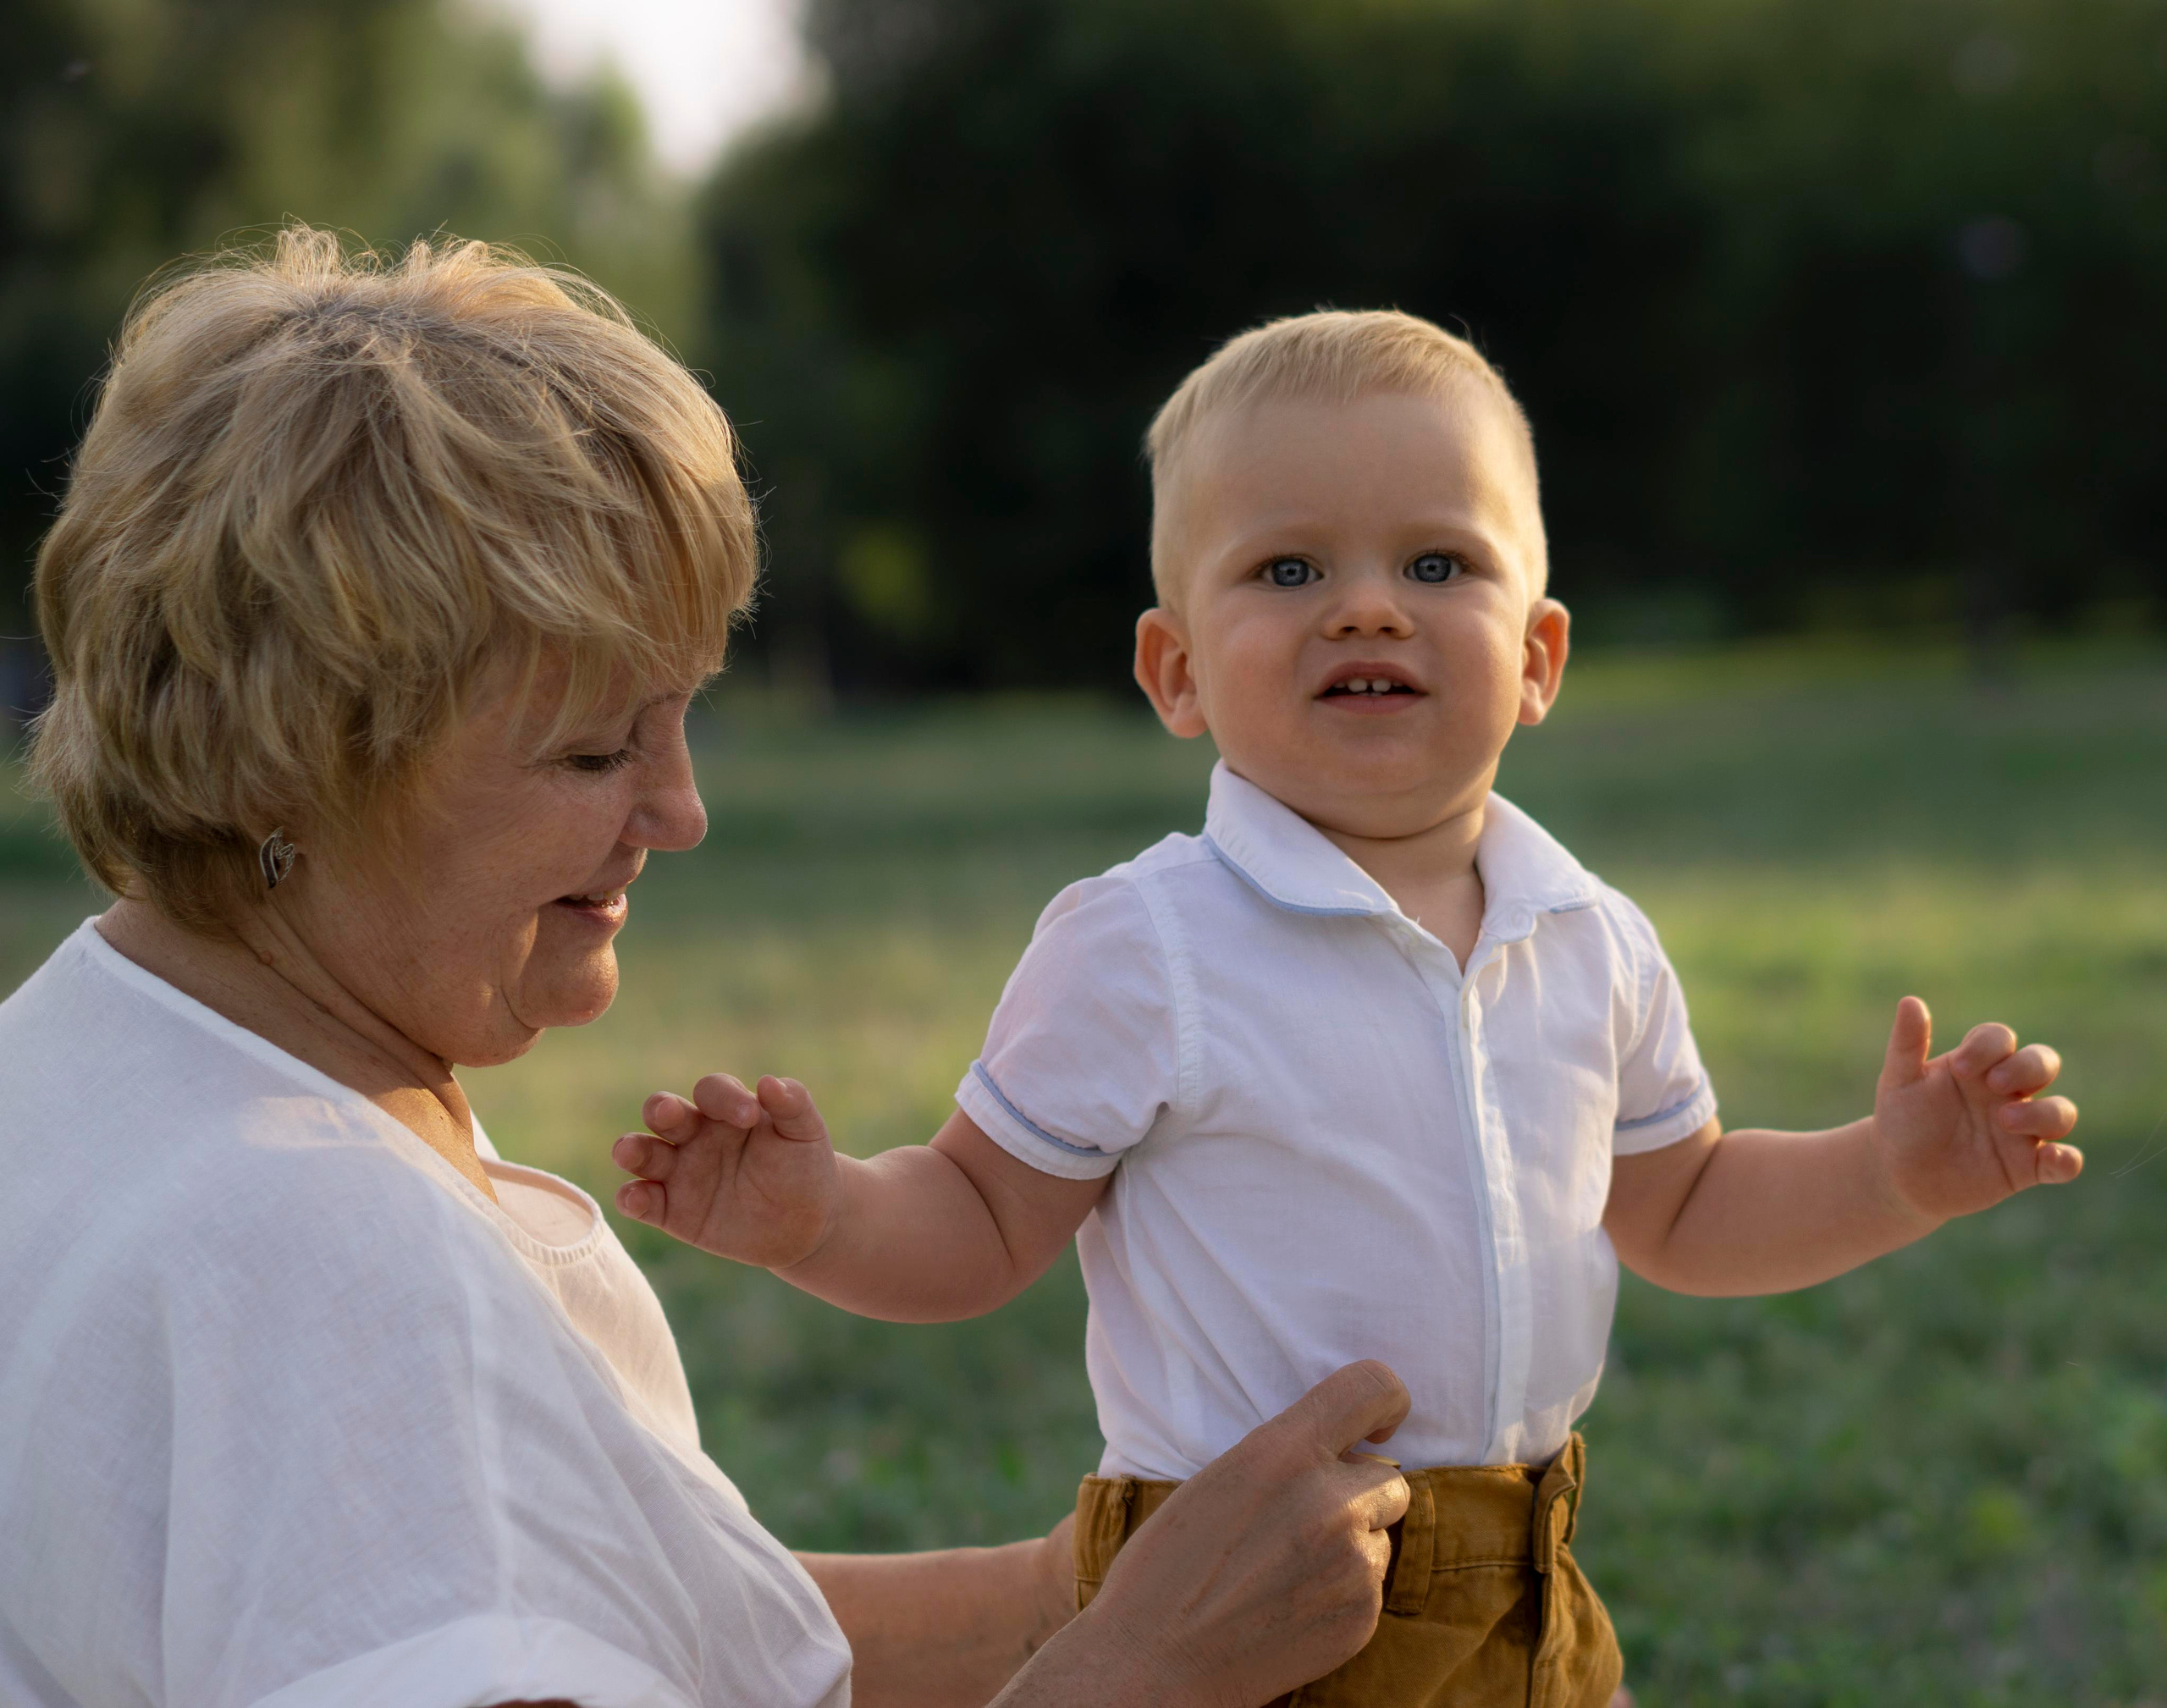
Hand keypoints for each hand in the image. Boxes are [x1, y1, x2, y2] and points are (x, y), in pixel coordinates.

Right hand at [612, 1074, 839, 1268]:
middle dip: (661, 1109)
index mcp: (726, 1110)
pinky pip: (642, 1201)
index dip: (725, 1098)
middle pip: (663, 1112)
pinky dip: (632, 1198)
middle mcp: (694, 1135)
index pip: (711, 1091)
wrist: (805, 1223)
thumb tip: (770, 1082)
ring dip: (631, 1149)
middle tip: (669, 1113)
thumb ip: (793, 1105)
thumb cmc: (803, 1167)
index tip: (750, 1116)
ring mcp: (679, 1172)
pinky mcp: (671, 1210)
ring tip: (629, 1152)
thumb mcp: (806, 1134)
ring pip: (642, 1152)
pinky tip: (636, 1199)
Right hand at [1062, 1361, 1412, 1707]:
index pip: (1373, 1389)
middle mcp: (1329, 1501)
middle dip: (1358, 1494)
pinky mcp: (1362, 1616)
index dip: (1387, 1402)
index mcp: (1283, 1452)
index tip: (1376, 1428)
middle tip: (1306, 1521)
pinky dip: (1343, 1592)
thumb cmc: (1168, 1566)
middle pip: (1389, 1477)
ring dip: (1351, 1544)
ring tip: (1286, 1570)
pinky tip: (1291, 1606)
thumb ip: (1287, 1455)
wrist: (1155, 1662)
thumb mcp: (1220, 1478)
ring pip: (1380, 1534)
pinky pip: (1372, 1585)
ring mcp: (1353, 1563)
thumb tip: (1341, 1450)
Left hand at [1871, 997, 2081, 1222]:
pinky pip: (2065, 1162)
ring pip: (2061, 1111)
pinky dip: (2067, 1160)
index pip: (2001, 1039)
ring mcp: (2021, 1130)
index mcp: (1977, 1065)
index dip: (1989, 1047)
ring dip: (2044, 1113)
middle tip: (1997, 1084)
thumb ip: (1907, 1044)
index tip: (1960, 1069)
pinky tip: (2051, 1159)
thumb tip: (1910, 1000)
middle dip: (2029, 1067)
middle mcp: (2006, 1092)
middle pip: (2043, 1062)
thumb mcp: (1899, 1082)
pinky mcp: (2028, 1167)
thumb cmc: (1902, 1122)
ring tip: (2005, 1121)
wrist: (1899, 1176)